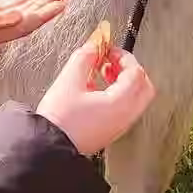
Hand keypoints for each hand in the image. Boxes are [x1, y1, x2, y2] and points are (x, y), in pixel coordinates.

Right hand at [36, 35, 155, 155]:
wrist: (48, 147)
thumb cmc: (59, 120)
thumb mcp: (69, 80)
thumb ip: (85, 58)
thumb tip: (94, 46)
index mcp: (120, 103)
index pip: (135, 72)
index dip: (123, 56)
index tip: (108, 50)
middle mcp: (125, 116)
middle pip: (143, 86)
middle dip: (129, 69)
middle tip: (112, 60)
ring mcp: (119, 126)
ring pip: (136, 98)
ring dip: (124, 81)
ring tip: (103, 72)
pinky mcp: (111, 131)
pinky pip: (125, 109)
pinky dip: (119, 95)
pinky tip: (97, 89)